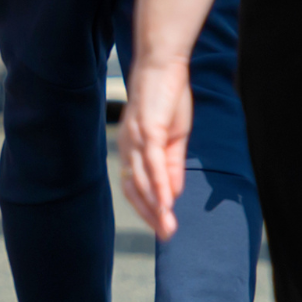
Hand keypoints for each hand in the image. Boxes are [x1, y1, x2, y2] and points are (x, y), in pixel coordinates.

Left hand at [117, 54, 192, 240]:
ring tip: (169, 228)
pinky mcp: (148, 130)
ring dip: (156, 207)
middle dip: (151, 215)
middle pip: (135, 189)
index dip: (148, 209)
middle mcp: (128, 146)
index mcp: (132, 149)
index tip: (164, 228)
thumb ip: (171, 166)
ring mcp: (136, 139)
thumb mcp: (173, 138)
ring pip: (143, 181)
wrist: (164, 64)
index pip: (136, 187)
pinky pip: (153, 164)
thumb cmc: (167, 98)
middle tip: (167, 236)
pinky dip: (160, 186)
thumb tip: (172, 196)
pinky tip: (169, 203)